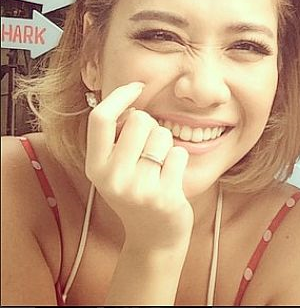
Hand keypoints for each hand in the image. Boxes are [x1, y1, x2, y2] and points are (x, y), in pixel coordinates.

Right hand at [85, 82, 192, 249]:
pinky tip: (172, 178)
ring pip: (162, 135)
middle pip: (139, 120)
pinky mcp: (163, 195)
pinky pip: (179, 153)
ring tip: (160, 167)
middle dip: (151, 126)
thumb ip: (117, 137)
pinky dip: (180, 160)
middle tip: (151, 149)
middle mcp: (111, 178)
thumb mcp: (115, 168)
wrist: (154, 238)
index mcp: (95, 166)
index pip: (99, 118)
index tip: (138, 86)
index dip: (121, 95)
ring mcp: (137, 188)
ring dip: (167, 144)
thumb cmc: (137, 192)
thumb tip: (131, 100)